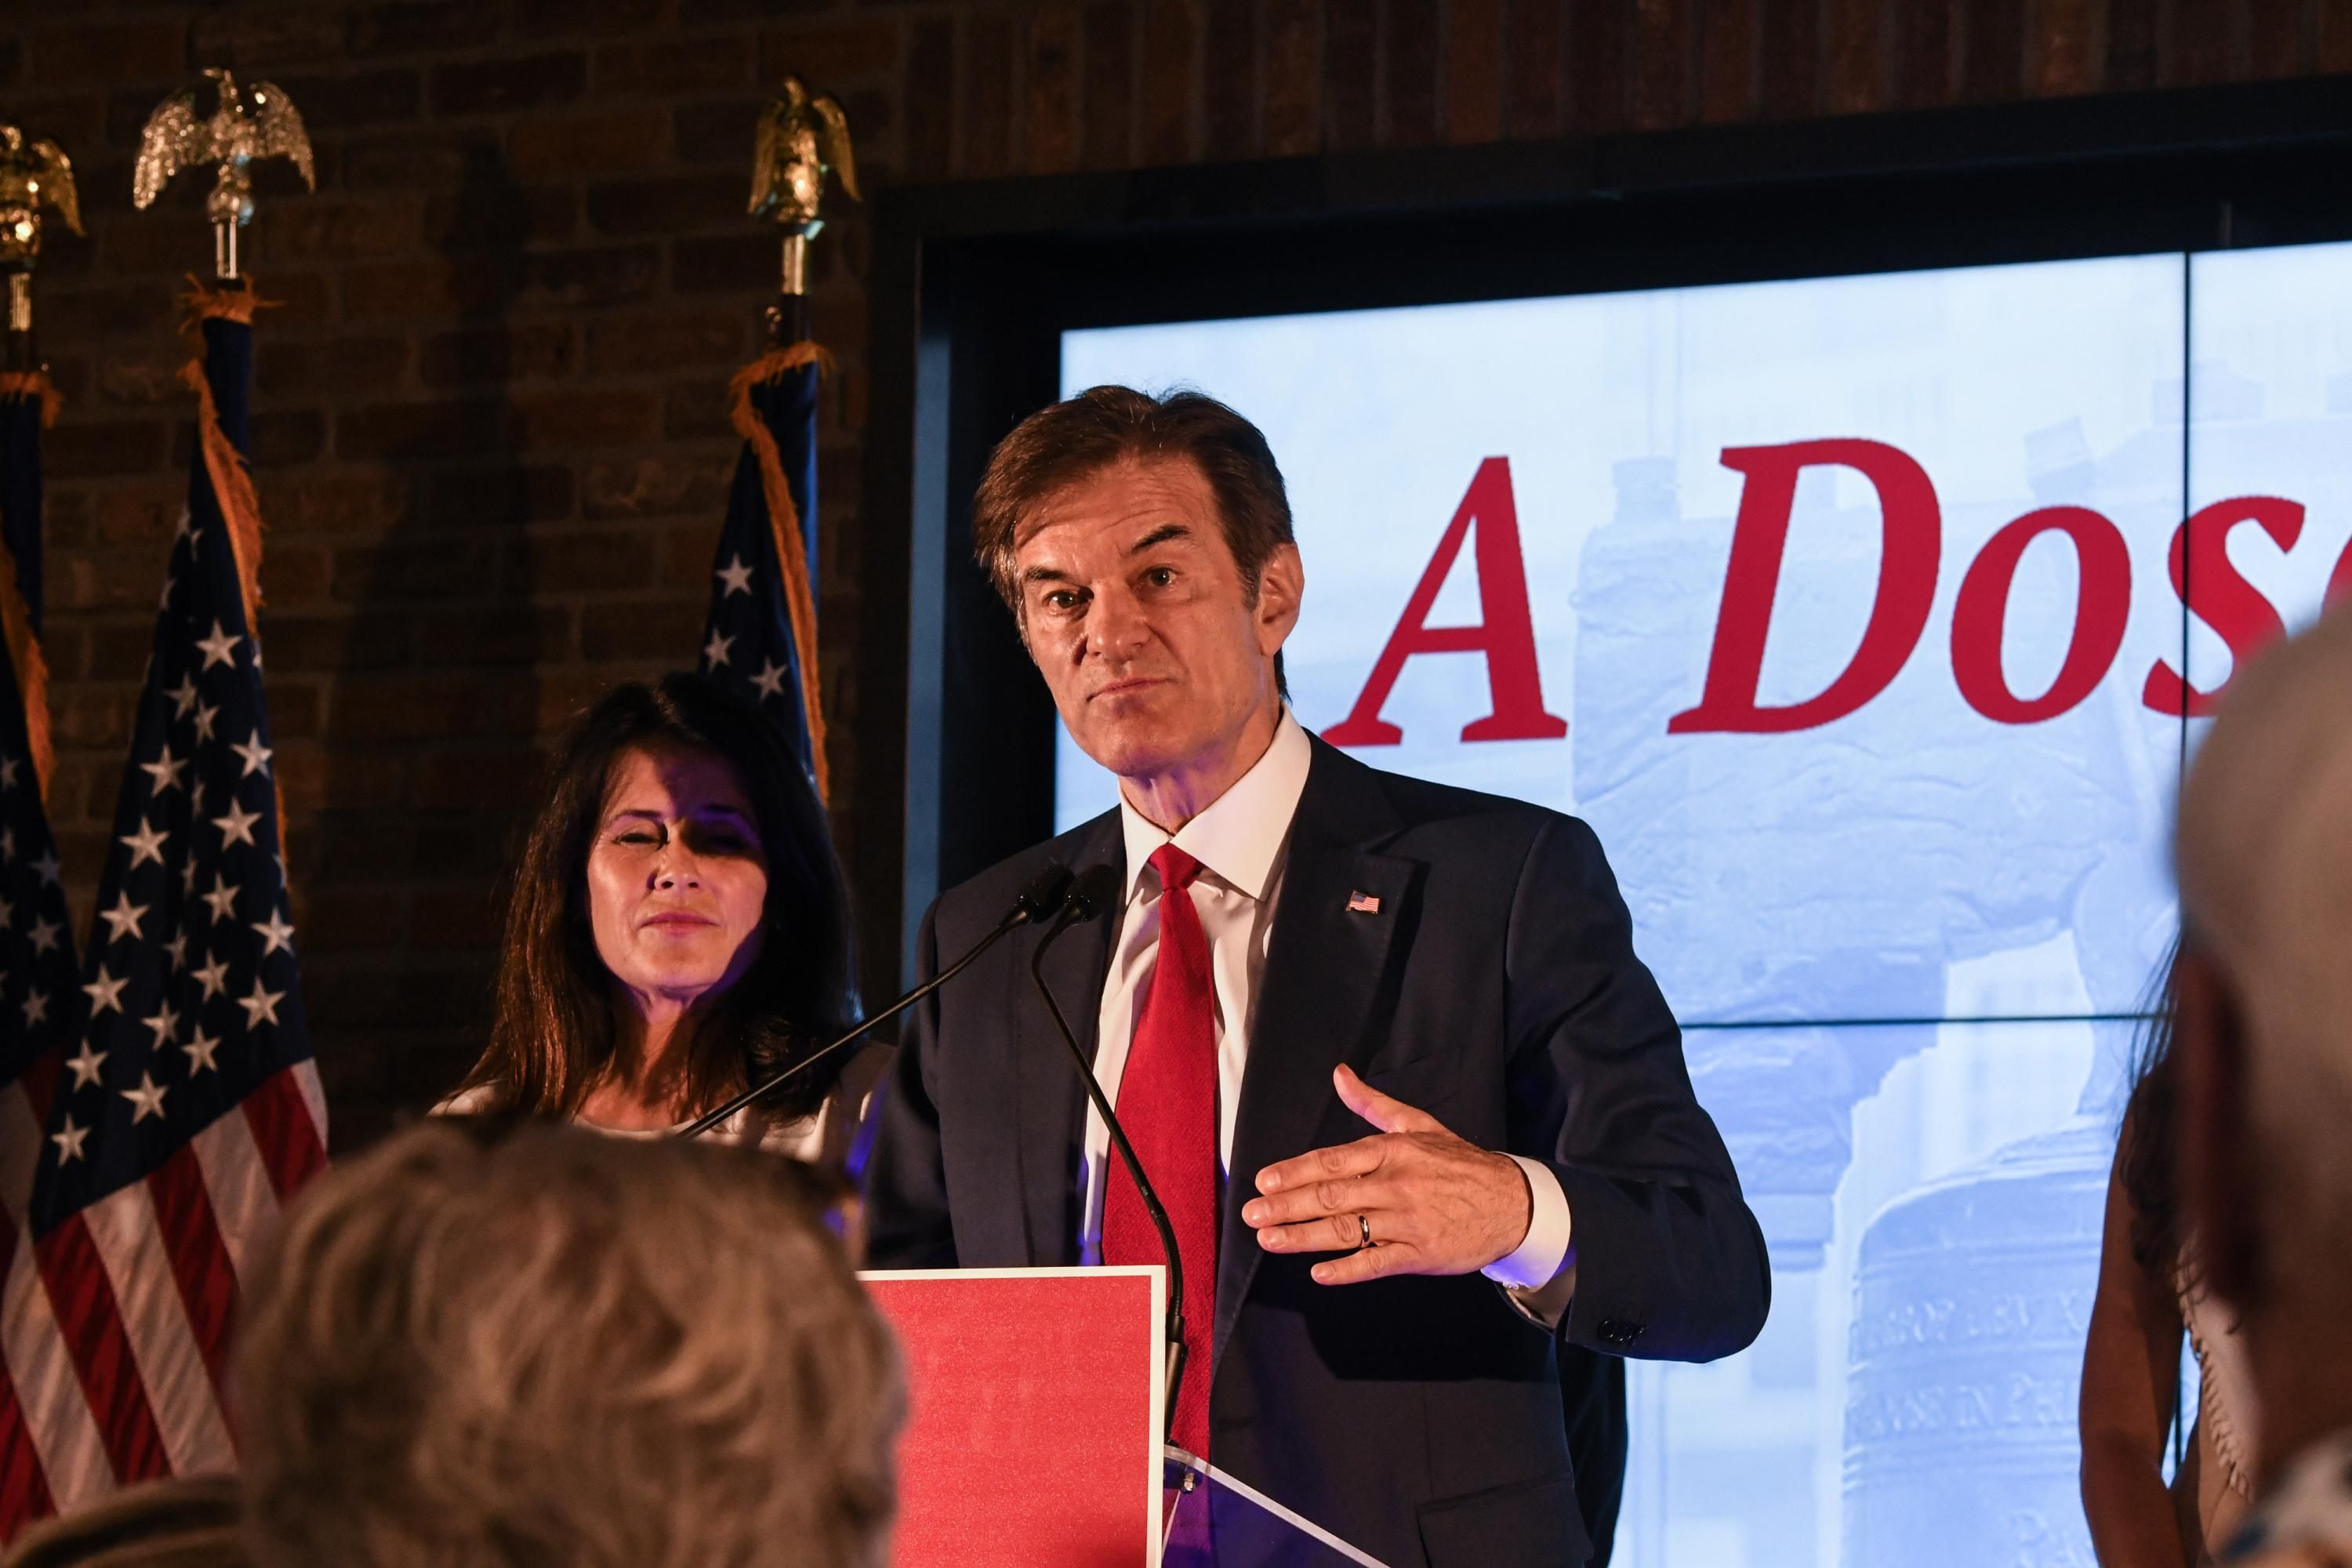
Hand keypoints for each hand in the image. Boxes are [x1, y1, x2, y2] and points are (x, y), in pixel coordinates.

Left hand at [1241, 1063, 1531, 1284]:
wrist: (1512, 1201)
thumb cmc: (1459, 1163)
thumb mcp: (1417, 1124)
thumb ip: (1372, 1103)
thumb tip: (1340, 1075)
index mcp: (1391, 1151)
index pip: (1332, 1160)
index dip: (1295, 1171)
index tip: (1264, 1181)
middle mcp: (1395, 1185)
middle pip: (1331, 1196)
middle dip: (1286, 1206)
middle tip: (1253, 1213)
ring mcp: (1407, 1221)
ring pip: (1347, 1230)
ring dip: (1304, 1236)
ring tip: (1270, 1240)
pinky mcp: (1420, 1253)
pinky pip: (1377, 1263)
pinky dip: (1348, 1269)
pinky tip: (1319, 1272)